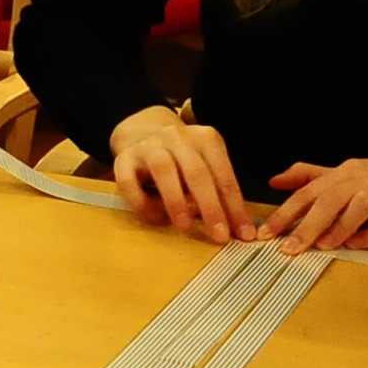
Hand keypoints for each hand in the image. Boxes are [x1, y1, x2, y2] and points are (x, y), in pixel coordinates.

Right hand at [107, 106, 248, 241]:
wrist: (142, 132)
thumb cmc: (182, 159)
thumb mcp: (205, 166)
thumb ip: (216, 191)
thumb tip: (234, 226)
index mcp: (205, 138)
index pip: (223, 175)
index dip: (235, 206)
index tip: (243, 233)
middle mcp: (177, 137)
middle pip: (197, 172)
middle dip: (211, 207)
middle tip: (219, 236)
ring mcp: (149, 146)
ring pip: (163, 170)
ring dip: (176, 201)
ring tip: (185, 227)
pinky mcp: (123, 159)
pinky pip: (128, 182)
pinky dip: (141, 202)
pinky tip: (155, 218)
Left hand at [261, 155, 367, 252]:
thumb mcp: (348, 174)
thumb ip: (312, 177)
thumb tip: (276, 181)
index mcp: (348, 172)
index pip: (310, 191)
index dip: (285, 212)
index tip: (266, 232)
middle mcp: (367, 178)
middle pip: (331, 198)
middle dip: (306, 223)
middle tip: (288, 247)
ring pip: (361, 205)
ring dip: (339, 226)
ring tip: (321, 245)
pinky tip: (357, 244)